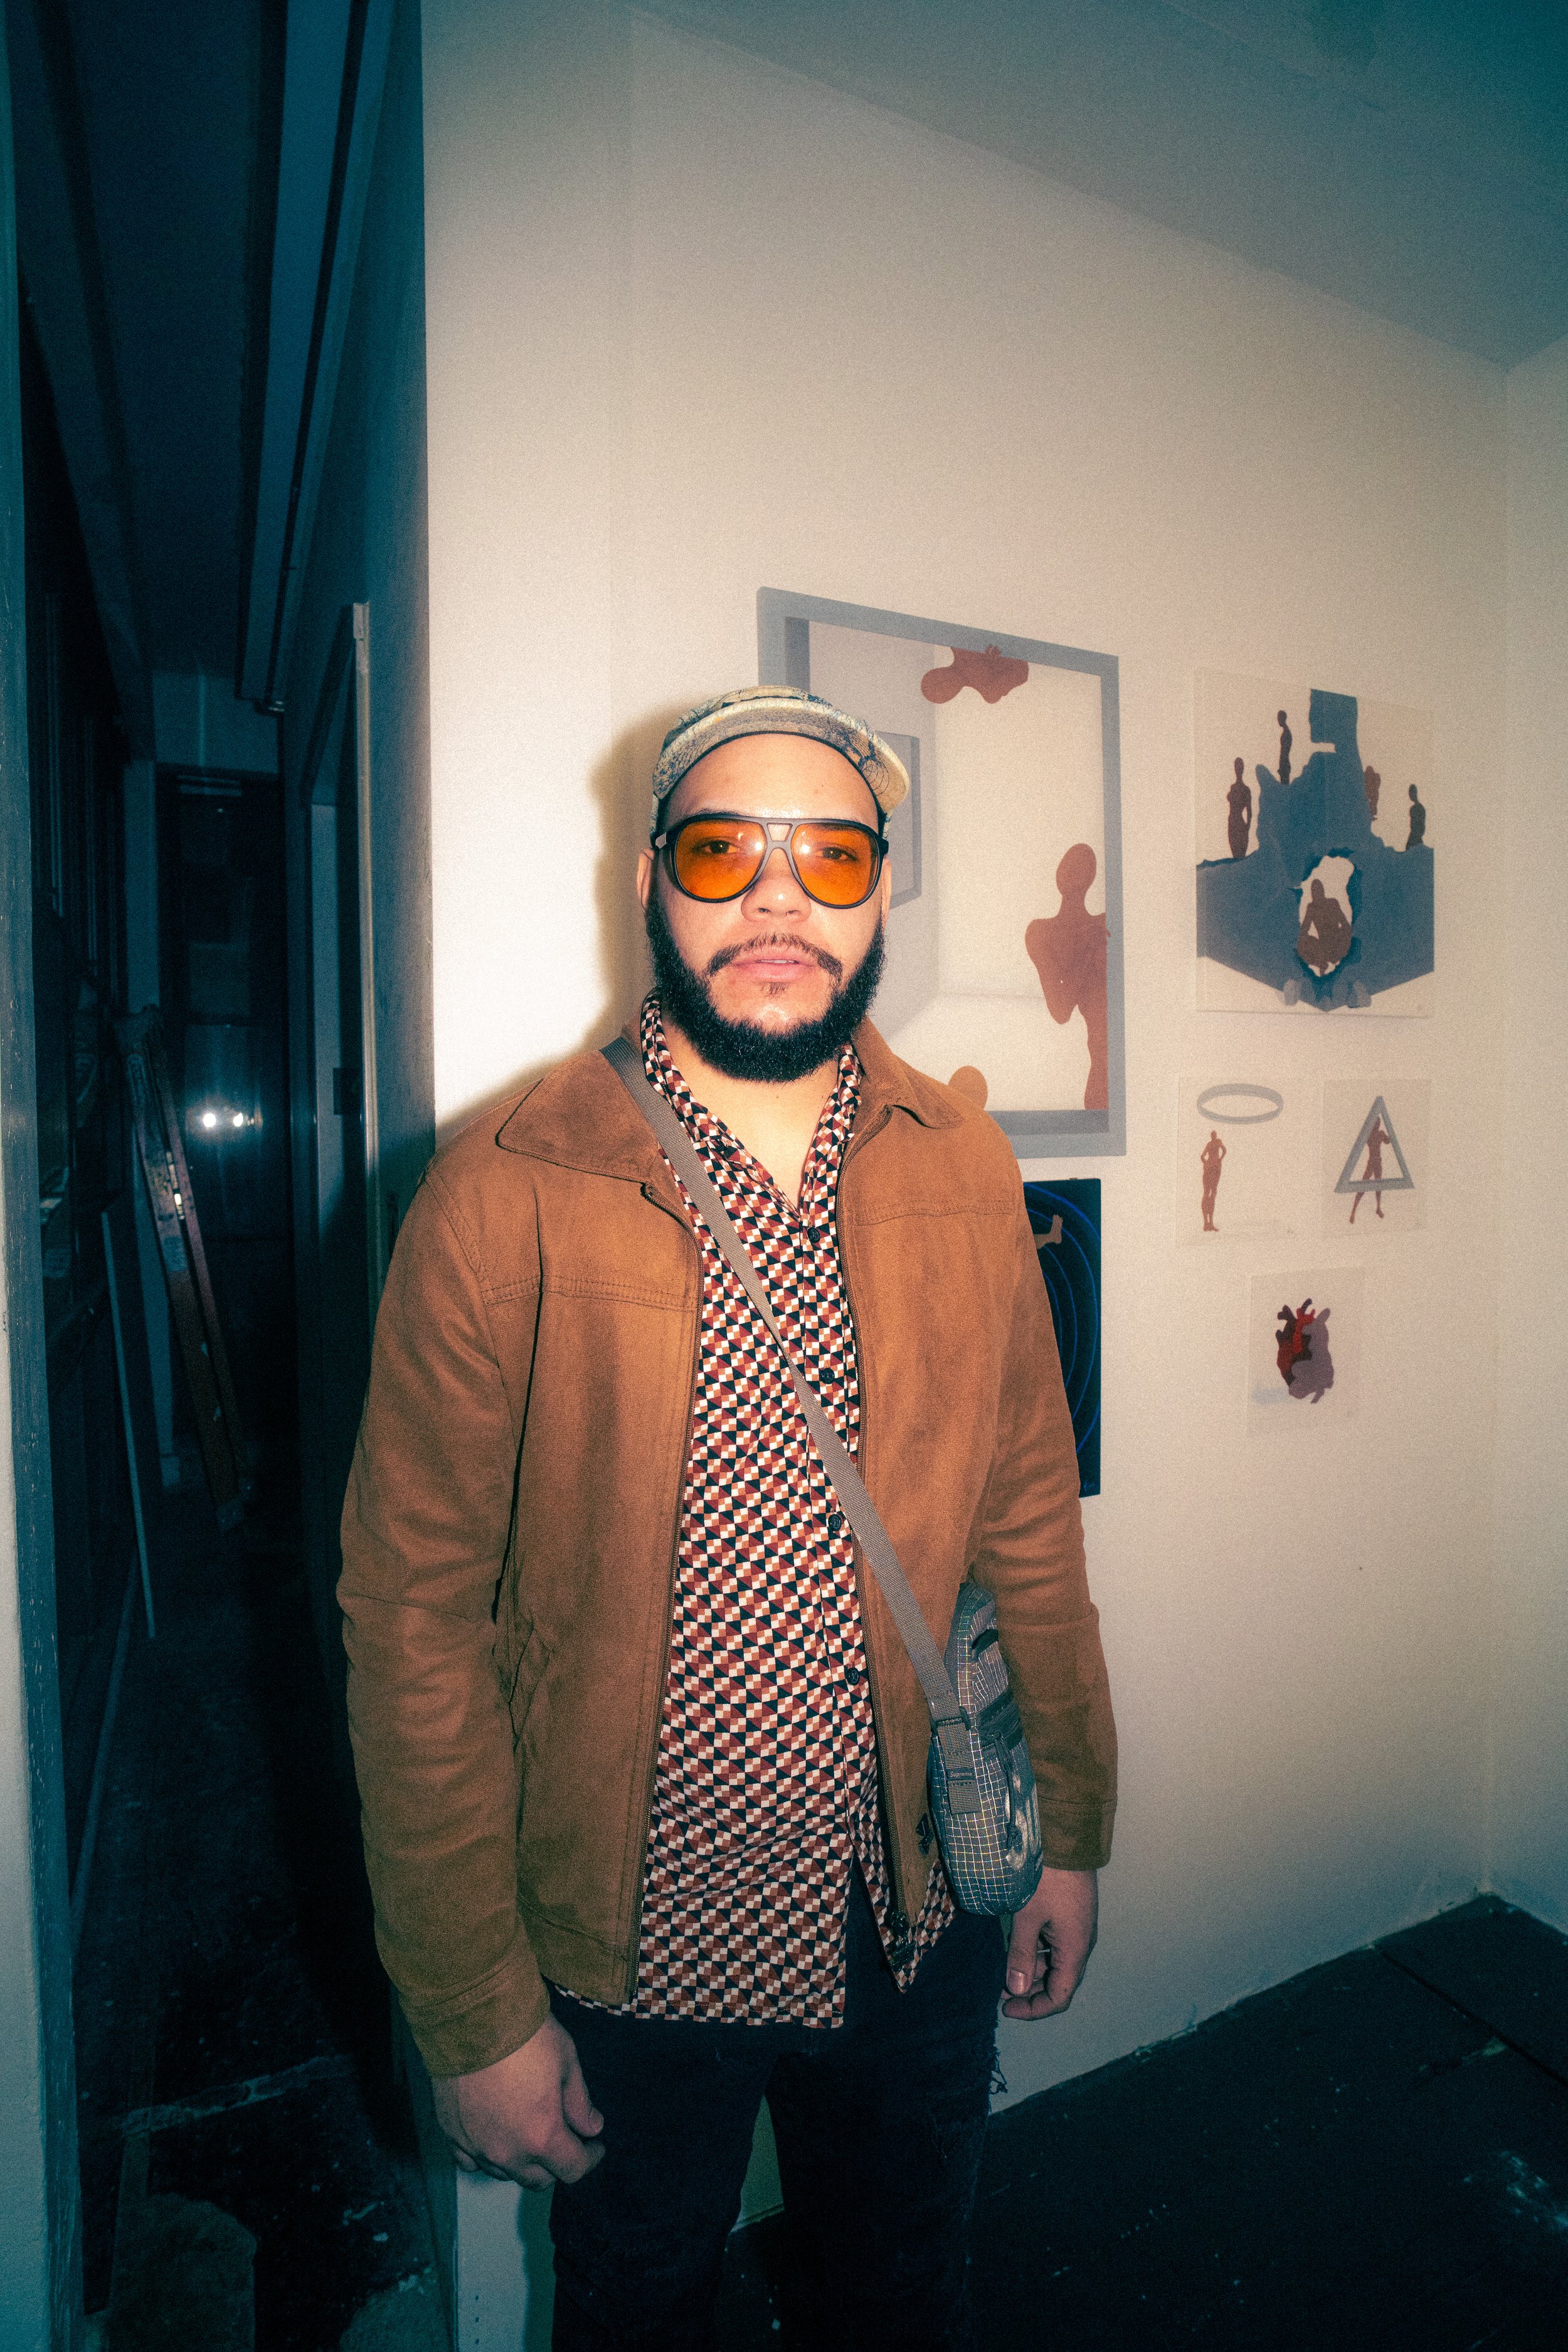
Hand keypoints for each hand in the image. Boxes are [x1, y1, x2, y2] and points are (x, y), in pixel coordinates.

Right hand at [431, 2013, 604, 2188]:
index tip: (594, 2145)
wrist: (472, 2015)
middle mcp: (506, 2151)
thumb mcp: (567, 2062)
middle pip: (537, 2179)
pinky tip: (494, 2136)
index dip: (589, 2158)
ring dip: (521, 2161)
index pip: (573, 2169)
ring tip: (529, 2133)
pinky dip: (485, 2155)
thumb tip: (592, 2127)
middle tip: (564, 2139)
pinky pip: (470, 2160)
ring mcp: (474, 2145)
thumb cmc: (525, 2035)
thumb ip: (580, 2102)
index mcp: (541, 2137)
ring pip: (504, 2172)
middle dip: (556, 2164)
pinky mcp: (450, 2132)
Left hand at [1002, 1867, 1097, 2020]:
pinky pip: (1055, 1945)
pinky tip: (1015, 1948)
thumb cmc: (1047, 1877)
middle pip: (1059, 1982)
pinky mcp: (1070, 1915)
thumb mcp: (1027, 1916)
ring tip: (1002, 1971)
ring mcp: (1076, 1929)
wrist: (1067, 1840)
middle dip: (1030, 1991)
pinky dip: (1036, 1952)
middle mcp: (1080, 1944)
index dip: (1035, 2009)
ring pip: (1055, 1962)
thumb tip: (1015, 1989)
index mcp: (1075, 1950)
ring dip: (1031, 1970)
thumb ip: (1021, 1954)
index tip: (1007, 2008)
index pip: (1060, 1996)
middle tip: (999, 1992)